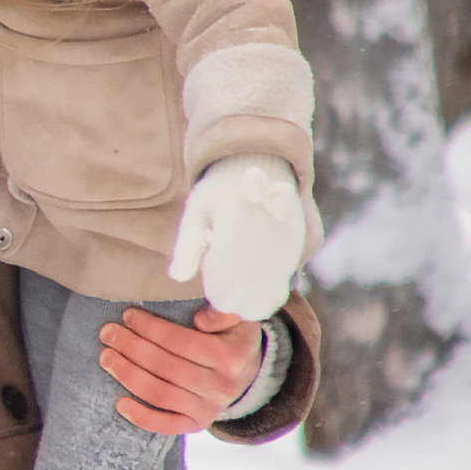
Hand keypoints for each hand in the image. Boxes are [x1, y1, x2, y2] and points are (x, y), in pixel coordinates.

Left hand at [100, 305, 267, 435]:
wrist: (249, 372)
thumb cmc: (232, 337)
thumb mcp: (239, 317)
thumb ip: (224, 312)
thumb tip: (201, 319)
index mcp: (231, 356)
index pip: (183, 342)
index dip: (152, 328)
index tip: (128, 315)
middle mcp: (221, 386)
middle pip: (167, 367)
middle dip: (132, 348)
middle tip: (108, 333)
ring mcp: (209, 408)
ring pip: (161, 394)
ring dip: (128, 375)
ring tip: (106, 357)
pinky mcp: (197, 423)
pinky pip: (167, 425)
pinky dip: (142, 417)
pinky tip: (120, 403)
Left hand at [167, 153, 305, 319]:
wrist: (261, 168)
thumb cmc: (217, 193)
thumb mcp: (196, 212)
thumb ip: (186, 245)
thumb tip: (178, 277)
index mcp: (235, 224)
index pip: (222, 280)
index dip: (212, 287)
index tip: (208, 269)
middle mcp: (264, 240)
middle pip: (242, 297)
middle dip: (225, 298)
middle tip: (217, 276)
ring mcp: (282, 250)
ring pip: (261, 301)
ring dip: (243, 301)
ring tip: (232, 279)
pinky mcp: (293, 256)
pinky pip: (278, 293)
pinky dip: (261, 296)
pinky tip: (249, 279)